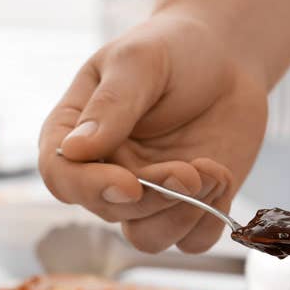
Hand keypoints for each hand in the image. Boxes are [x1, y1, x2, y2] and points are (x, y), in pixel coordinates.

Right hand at [39, 12, 268, 252]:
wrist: (227, 57)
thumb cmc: (173, 49)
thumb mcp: (139, 62)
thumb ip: (111, 104)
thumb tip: (74, 150)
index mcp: (75, 135)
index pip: (62, 177)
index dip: (89, 189)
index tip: (129, 184)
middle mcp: (106, 172)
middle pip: (111, 212)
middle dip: (155, 197)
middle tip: (190, 169)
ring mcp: (148, 194)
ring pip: (148, 238)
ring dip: (182, 214)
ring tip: (212, 170)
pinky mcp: (189, 206)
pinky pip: (192, 241)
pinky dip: (210, 218)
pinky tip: (222, 176)